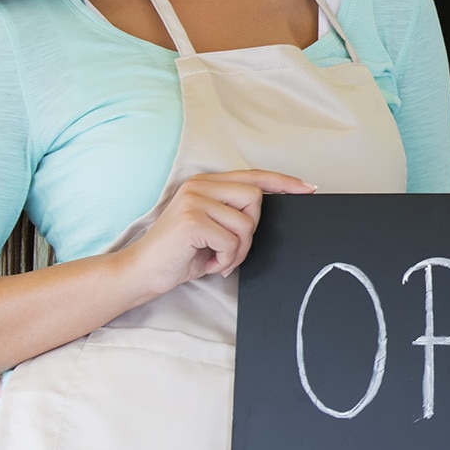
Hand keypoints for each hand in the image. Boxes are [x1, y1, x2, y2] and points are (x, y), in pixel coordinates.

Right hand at [113, 170, 313, 298]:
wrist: (142, 272)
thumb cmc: (179, 254)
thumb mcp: (210, 228)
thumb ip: (233, 214)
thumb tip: (267, 214)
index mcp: (205, 184)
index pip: (253, 177)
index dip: (283, 183)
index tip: (308, 189)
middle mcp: (200, 186)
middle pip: (256, 199)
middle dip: (252, 232)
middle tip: (232, 251)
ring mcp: (194, 200)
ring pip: (246, 224)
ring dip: (239, 251)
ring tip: (219, 259)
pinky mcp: (192, 220)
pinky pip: (231, 241)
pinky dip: (226, 259)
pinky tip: (209, 264)